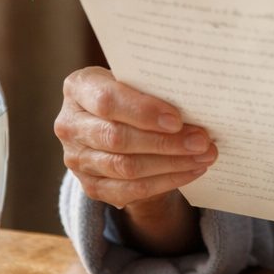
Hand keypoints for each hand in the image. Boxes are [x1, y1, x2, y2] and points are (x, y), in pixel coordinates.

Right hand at [55, 67, 216, 251]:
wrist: (114, 124)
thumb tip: (195, 106)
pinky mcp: (90, 186)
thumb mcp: (134, 82)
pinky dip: (165, 182)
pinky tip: (191, 171)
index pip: (107, 101)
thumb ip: (152, 89)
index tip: (177, 119)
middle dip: (165, 142)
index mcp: (79, 88)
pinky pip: (130, 190)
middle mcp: (70, 125)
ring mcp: (77, 159)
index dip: (143, 111)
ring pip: (126, 168)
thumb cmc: (129, 95)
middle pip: (118, 138)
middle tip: (202, 141)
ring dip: (171, 164)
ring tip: (203, 156)